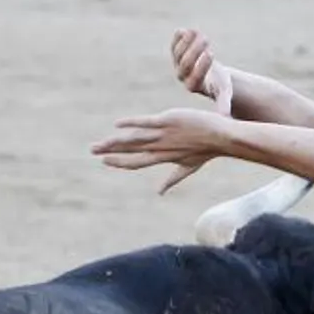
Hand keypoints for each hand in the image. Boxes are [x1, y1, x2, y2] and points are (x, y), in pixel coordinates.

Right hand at [91, 108, 235, 193]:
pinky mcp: (167, 121)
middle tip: (93, 151)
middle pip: (130, 151)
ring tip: (100, 143)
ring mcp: (163, 134)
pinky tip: (117, 124)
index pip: (137, 163)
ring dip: (114, 141)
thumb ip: (172, 179)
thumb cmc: (206, 151)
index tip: (106, 161)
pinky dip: (131, 123)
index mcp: (163, 158)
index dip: (120, 163)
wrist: (220, 136)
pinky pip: (145, 123)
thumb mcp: (188, 168)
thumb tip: (160, 193)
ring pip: (134, 139)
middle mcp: (160, 148)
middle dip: (110, 152)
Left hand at [171, 28, 233, 115]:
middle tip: (206, 39)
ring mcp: (177, 65)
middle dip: (194, 50)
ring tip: (198, 32)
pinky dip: (179, 37)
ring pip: (177, 52)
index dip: (201, 65)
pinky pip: (174, 45)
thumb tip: (226, 118)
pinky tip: (187, 30)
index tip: (211, 53)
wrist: (212, 76)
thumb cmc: (220, 84)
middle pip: (184, 63)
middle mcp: (182, 77)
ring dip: (187, 41)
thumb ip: (223, 102)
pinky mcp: (176, 54)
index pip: (194, 77)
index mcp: (193, 86)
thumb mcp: (224, 92)